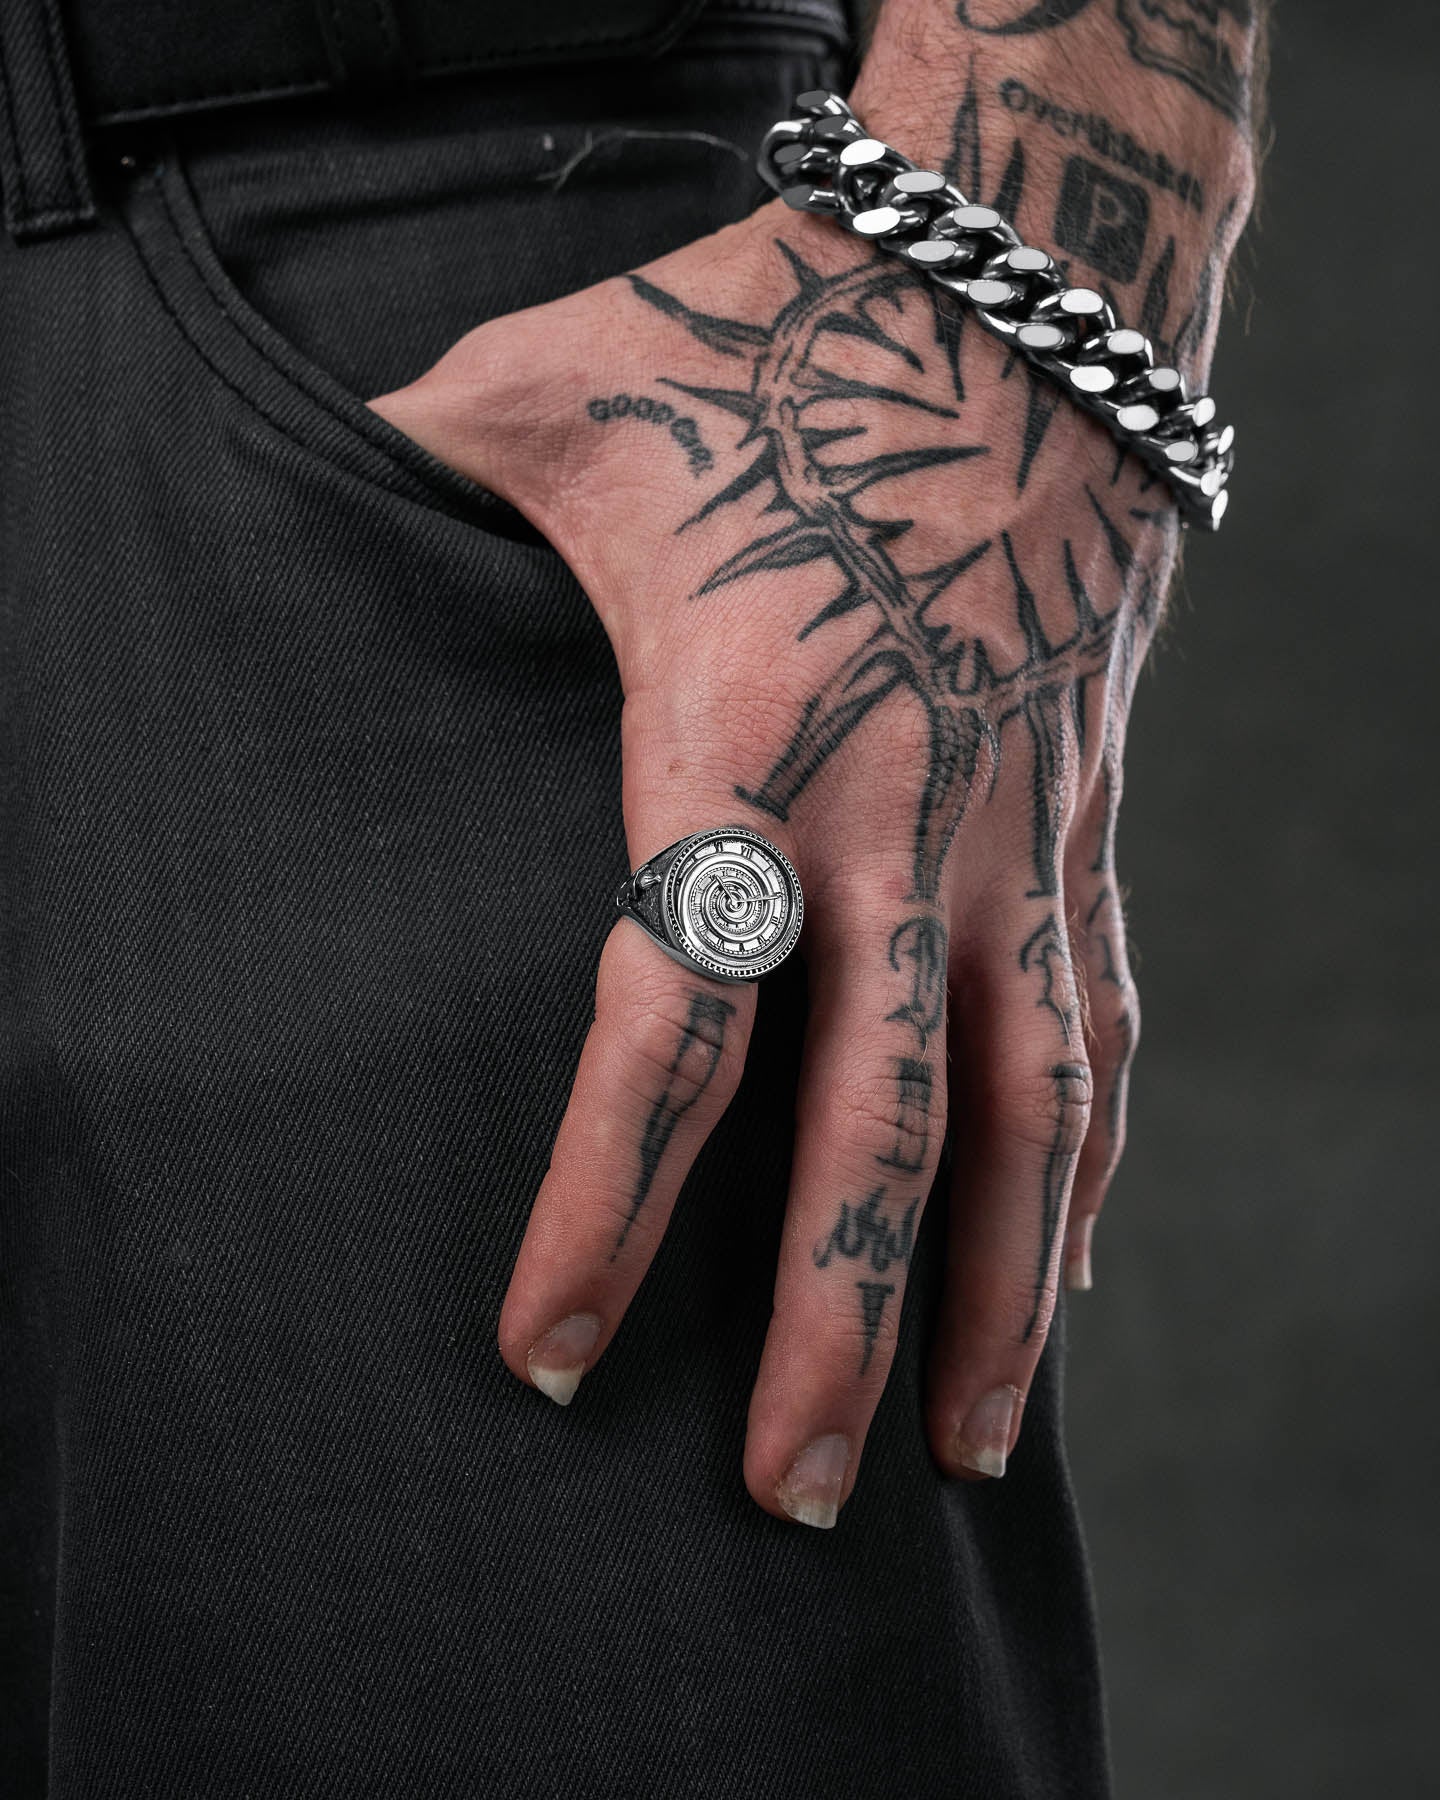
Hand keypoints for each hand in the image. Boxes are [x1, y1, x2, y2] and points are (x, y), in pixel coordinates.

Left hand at [371, 197, 1175, 1526]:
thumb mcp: (544, 394)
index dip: (597, 1206)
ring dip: (1003, 1291)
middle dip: (831, 1325)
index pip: (669, 1021)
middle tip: (782, 1499)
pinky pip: (1101, 1019)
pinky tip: (1063, 1275)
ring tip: (969, 1453)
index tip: (541, 1355)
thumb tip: (278, 498)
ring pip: (1028, 1104)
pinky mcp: (1086, 811)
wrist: (1014, 283)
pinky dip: (1087, 1166)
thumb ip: (408, 475)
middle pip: (873, 1119)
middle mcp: (902, 812)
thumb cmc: (763, 337)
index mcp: (745, 734)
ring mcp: (1017, 821)